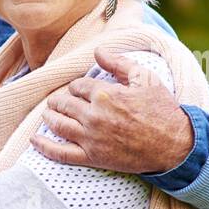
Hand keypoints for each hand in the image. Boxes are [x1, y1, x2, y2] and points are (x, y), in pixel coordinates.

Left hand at [32, 45, 194, 173]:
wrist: (174, 145)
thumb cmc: (162, 110)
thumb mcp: (145, 78)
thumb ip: (119, 63)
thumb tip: (98, 51)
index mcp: (106, 94)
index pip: (77, 86)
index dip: (77, 87)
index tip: (81, 90)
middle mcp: (94, 115)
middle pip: (63, 103)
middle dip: (59, 101)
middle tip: (59, 101)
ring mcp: (90, 138)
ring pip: (57, 124)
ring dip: (49, 116)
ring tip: (49, 113)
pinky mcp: (91, 157)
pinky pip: (60, 153)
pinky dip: (44, 147)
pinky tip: (34, 140)